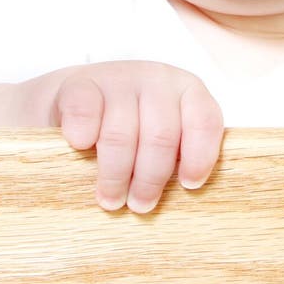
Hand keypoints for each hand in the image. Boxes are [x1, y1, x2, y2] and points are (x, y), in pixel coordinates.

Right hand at [51, 61, 223, 213]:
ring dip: (115, 173)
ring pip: (121, 134)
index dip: (199, 156)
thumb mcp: (163, 135)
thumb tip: (187, 198)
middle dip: (151, 178)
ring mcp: (117, 78)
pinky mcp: (79, 83)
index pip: (204, 120)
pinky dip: (82, 135)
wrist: (82, 99)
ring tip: (111, 198)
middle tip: (140, 206)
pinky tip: (81, 148)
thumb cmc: (133, 128)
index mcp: (186, 90)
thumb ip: (181, 155)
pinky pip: (85, 112)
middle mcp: (156, 78)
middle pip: (161, 135)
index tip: (188, 185)